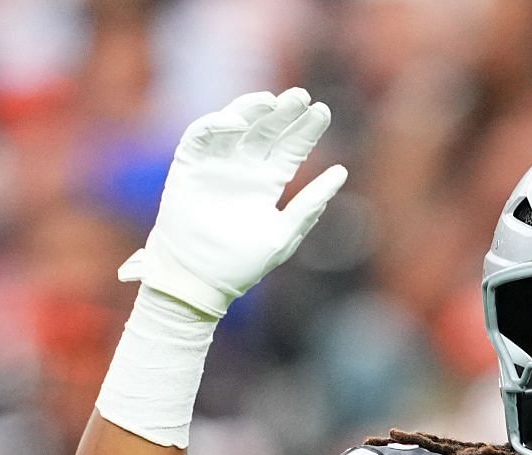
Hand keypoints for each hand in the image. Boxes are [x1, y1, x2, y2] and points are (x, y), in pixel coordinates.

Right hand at [120, 88, 347, 317]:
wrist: (199, 281)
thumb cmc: (242, 265)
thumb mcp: (284, 234)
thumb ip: (310, 205)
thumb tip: (342, 173)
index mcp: (267, 184)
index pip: (291, 148)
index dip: (306, 130)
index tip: (322, 111)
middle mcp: (244, 169)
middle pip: (268, 130)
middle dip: (285, 112)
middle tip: (302, 96)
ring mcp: (216, 165)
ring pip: (237, 124)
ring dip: (252, 109)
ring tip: (273, 101)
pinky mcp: (189, 165)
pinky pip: (201, 135)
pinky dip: (218, 124)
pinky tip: (239, 123)